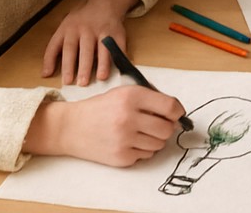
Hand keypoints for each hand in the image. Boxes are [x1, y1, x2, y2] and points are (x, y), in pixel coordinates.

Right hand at [23, 85, 185, 166]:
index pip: (170, 106)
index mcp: (132, 97)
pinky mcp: (120, 157)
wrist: (71, 127)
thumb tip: (176, 110)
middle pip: (167, 128)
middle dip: (168, 127)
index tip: (177, 113)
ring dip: (157, 139)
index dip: (178, 111)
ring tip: (144, 132)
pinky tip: (133, 141)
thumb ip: (150, 98)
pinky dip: (144, 150)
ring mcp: (124, 140)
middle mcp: (129, 118)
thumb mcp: (124, 92)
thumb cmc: (101, 107)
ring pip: (159, 144)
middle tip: (162, 124)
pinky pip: (146, 155)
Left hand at [42, 0, 136, 85]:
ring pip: (103, 47)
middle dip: (84, 67)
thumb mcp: (62, 30)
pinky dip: (120, 56)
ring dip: (103, 62)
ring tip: (101, 77)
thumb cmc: (79, 21)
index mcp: (71, 29)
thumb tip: (45, 74)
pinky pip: (119, 45)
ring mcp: (103, 30)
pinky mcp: (117, 32)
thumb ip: (52, 51)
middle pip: (85, 49)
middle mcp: (87, 29)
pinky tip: (119, 67)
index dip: (67, 65)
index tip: (67, 81)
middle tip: (83, 83)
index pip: (68, 48)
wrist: (104, 2)